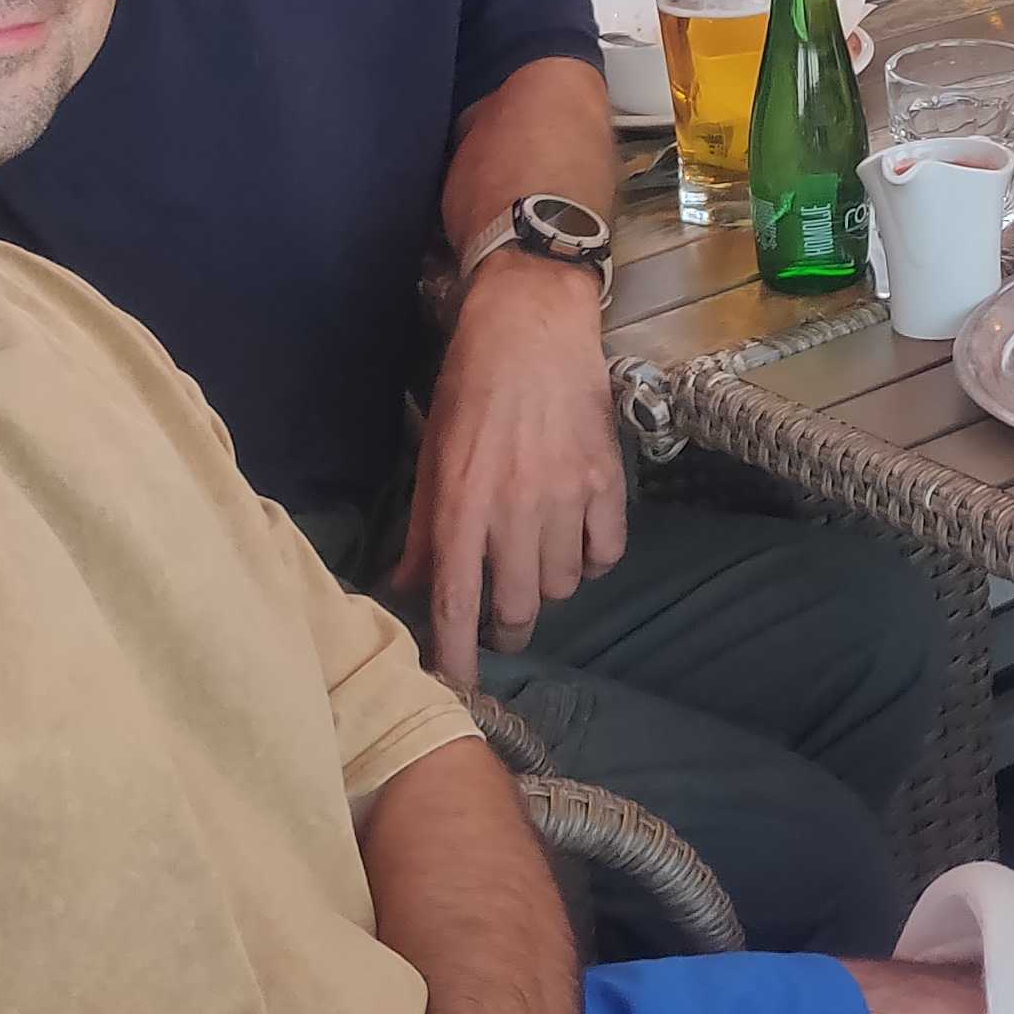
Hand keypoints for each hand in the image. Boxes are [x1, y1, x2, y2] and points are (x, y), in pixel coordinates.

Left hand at [397, 255, 628, 685]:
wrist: (532, 326)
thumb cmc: (470, 388)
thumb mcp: (432, 456)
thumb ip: (423, 529)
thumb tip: (406, 587)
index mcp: (461, 507)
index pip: (457, 604)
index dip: (457, 656)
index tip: (458, 687)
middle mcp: (514, 511)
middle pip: (519, 608)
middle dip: (510, 629)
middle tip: (505, 620)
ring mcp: (566, 498)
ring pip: (564, 585)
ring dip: (549, 587)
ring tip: (538, 565)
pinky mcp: (607, 481)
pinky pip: (606, 553)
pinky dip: (592, 561)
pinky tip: (577, 544)